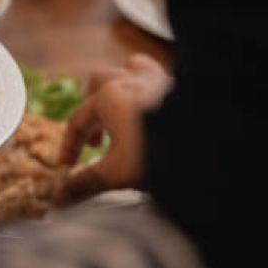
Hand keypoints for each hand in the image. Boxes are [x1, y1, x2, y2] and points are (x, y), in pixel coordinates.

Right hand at [59, 54, 171, 200]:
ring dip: (122, 88)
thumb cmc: (156, 156)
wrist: (209, 147)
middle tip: (97, 137)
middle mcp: (130, 81)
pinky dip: (149, 93)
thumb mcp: (115, 174)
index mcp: (108, 97)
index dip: (69, 145)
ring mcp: (157, 80)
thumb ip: (85, 183)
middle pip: (99, 82)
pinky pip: (158, 78)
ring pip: (131, 68)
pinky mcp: (181, 87)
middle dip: (92, 107)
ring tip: (124, 113)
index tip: (68, 167)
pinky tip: (155, 116)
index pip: (78, 119)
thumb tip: (59, 199)